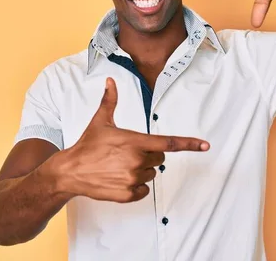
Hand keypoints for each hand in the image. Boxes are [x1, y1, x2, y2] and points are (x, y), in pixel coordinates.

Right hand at [48, 78, 209, 202]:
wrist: (70, 172)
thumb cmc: (87, 145)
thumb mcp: (100, 121)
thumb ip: (110, 101)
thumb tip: (110, 81)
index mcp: (134, 142)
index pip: (168, 143)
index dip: (189, 144)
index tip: (205, 146)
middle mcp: (137, 161)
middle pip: (160, 158)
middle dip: (149, 154)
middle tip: (129, 152)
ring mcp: (133, 179)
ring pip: (151, 174)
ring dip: (142, 170)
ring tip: (120, 166)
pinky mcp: (128, 195)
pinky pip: (144, 191)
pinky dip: (136, 186)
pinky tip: (120, 179)